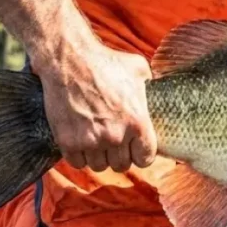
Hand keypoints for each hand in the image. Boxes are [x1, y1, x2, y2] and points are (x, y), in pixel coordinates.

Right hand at [37, 38, 157, 172]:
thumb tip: (158, 93)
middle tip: (114, 141)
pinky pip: (78, 163)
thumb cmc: (106, 61)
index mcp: (137, 121)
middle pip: (122, 165)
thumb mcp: (139, 69)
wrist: (70, 60)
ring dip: (100, 156)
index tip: (136, 148)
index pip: (146, 159)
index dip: (142, 154)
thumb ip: (150, 86)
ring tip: (97, 139)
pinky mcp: (68, 142)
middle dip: (120, 154)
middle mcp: (115, 136)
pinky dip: (80, 156)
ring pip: (100, 166)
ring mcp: (90, 141)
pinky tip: (82, 140)